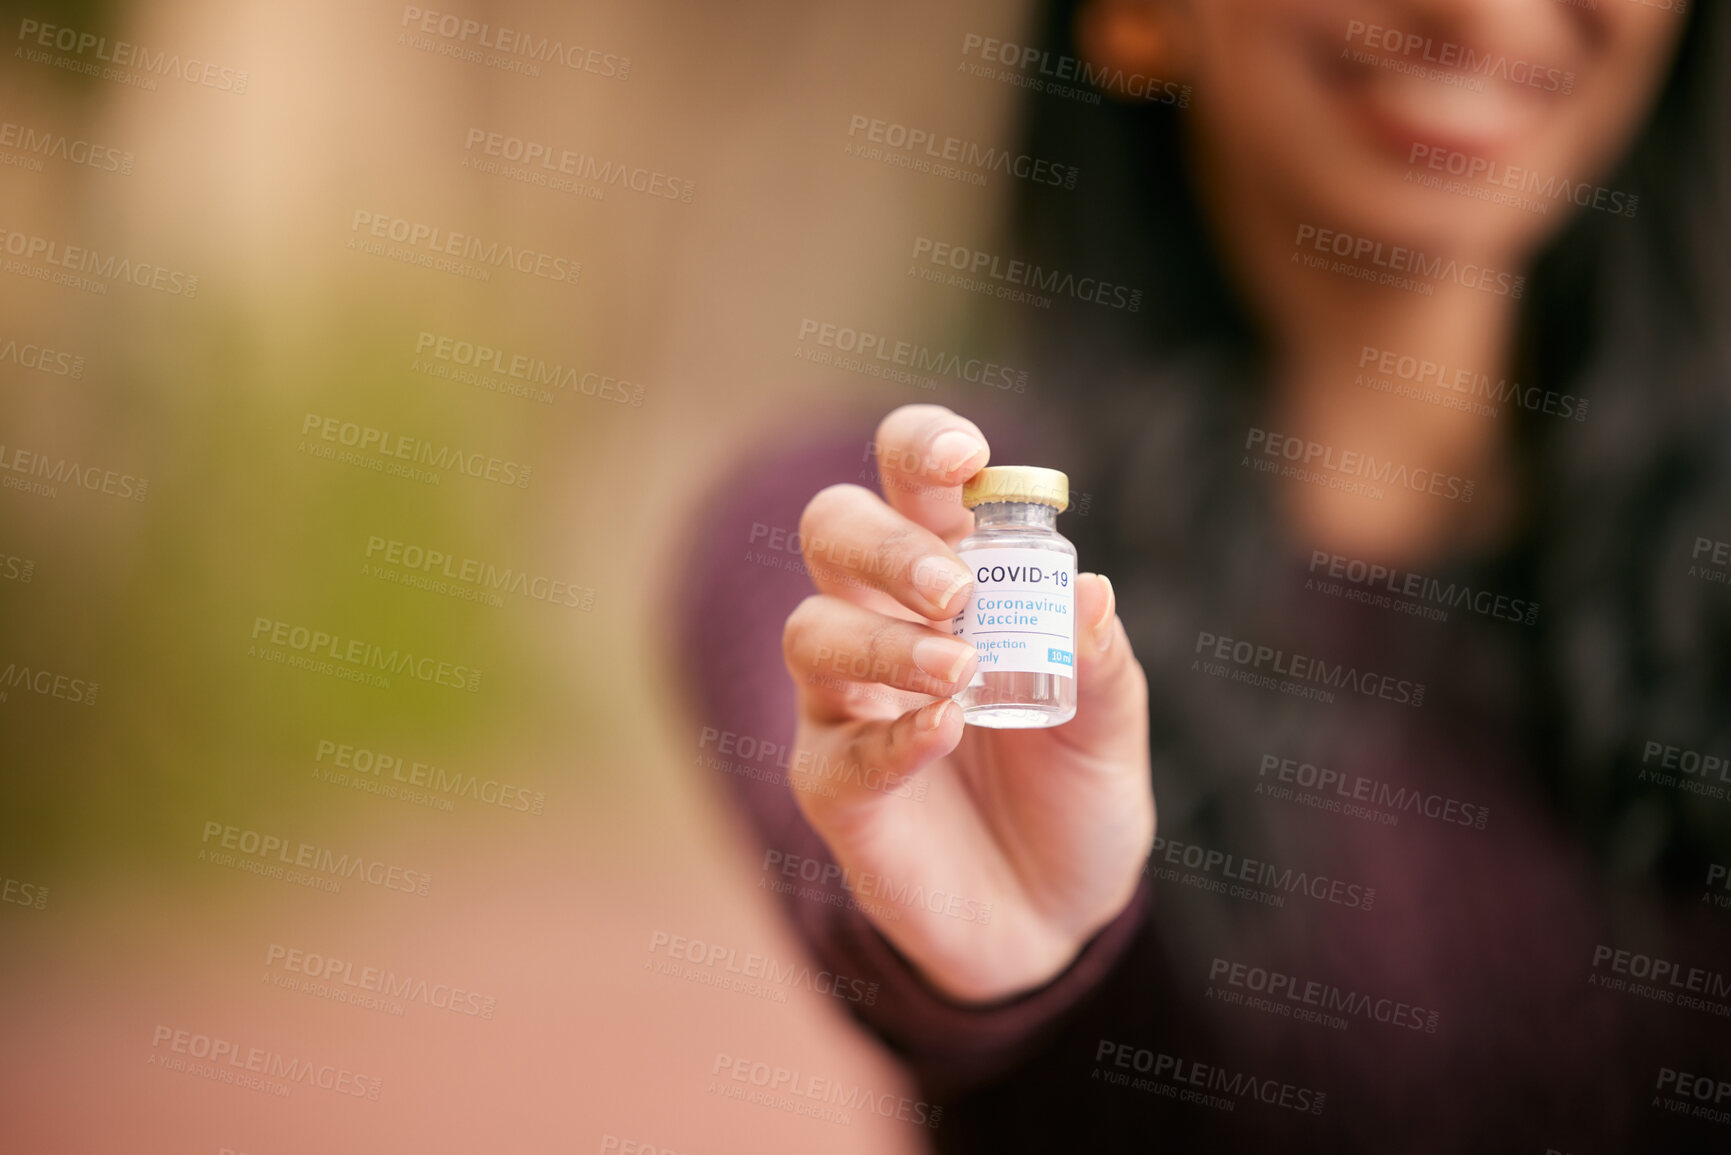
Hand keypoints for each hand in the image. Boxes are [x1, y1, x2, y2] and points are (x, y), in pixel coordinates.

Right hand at [781, 404, 1153, 1002]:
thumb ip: (1101, 661)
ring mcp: (846, 705)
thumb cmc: (1076, 794)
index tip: (967, 458)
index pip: (908, 481)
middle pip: (833, 533)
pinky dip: (891, 736)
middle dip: (887, 545)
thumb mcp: (1112, 726)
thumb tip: (1090, 588)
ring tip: (959, 671)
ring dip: (883, 641)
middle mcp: (881, 622)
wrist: (1057, 919)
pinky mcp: (834, 788)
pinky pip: (838, 752)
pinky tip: (943, 733)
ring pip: (811, 633)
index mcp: (950, 577)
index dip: (921, 448)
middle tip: (954, 589)